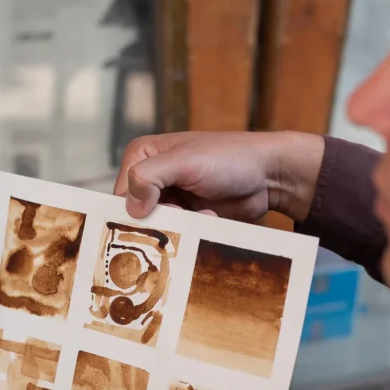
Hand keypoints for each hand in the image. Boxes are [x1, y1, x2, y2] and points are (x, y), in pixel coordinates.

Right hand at [114, 130, 324, 222]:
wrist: (270, 174)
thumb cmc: (230, 158)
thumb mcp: (185, 162)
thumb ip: (150, 176)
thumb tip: (130, 206)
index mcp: (143, 155)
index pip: (119, 193)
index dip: (132, 210)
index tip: (152, 219)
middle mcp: (152, 176)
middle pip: (136, 214)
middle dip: (157, 222)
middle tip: (180, 219)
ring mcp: (170, 197)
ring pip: (156, 227)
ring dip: (177, 228)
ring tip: (201, 215)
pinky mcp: (187, 215)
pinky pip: (176, 233)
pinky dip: (189, 232)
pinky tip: (209, 218)